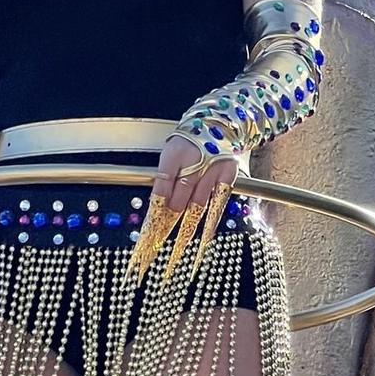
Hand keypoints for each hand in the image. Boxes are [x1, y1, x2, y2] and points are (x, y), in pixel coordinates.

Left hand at [129, 134, 239, 280]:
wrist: (219, 125)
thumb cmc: (189, 144)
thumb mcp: (170, 154)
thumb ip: (164, 179)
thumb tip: (158, 207)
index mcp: (175, 154)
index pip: (161, 188)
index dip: (155, 210)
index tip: (146, 234)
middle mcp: (195, 163)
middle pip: (178, 200)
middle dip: (166, 224)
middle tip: (155, 246)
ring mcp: (213, 171)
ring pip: (196, 206)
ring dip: (185, 227)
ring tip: (174, 250)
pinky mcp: (228, 178)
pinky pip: (217, 205)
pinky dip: (209, 223)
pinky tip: (203, 240)